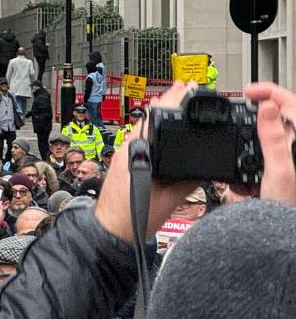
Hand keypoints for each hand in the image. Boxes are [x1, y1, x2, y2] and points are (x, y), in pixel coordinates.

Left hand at [94, 82, 200, 243]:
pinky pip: (139, 137)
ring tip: (174, 100)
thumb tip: (206, 165)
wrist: (111, 230)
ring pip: (143, 126)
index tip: (188, 88)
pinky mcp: (123, 161)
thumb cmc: (134, 216)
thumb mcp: (172, 197)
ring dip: (160, 113)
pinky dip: (152, 129)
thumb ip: (189, 177)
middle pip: (150, 116)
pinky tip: (159, 129)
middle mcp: (129, 147)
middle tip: (185, 87)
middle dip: (169, 101)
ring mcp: (123, 153)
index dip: (175, 101)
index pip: (158, 117)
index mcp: (139, 150)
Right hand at [242, 82, 295, 205]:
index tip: (249, 92)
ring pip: (271, 136)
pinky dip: (252, 160)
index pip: (290, 103)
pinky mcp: (281, 169)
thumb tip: (268, 105)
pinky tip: (247, 174)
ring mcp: (290, 158)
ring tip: (242, 150)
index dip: (269, 92)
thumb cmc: (286, 207)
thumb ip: (273, 137)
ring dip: (252, 142)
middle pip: (281, 116)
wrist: (281, 232)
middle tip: (242, 110)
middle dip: (258, 116)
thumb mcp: (277, 171)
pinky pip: (266, 154)